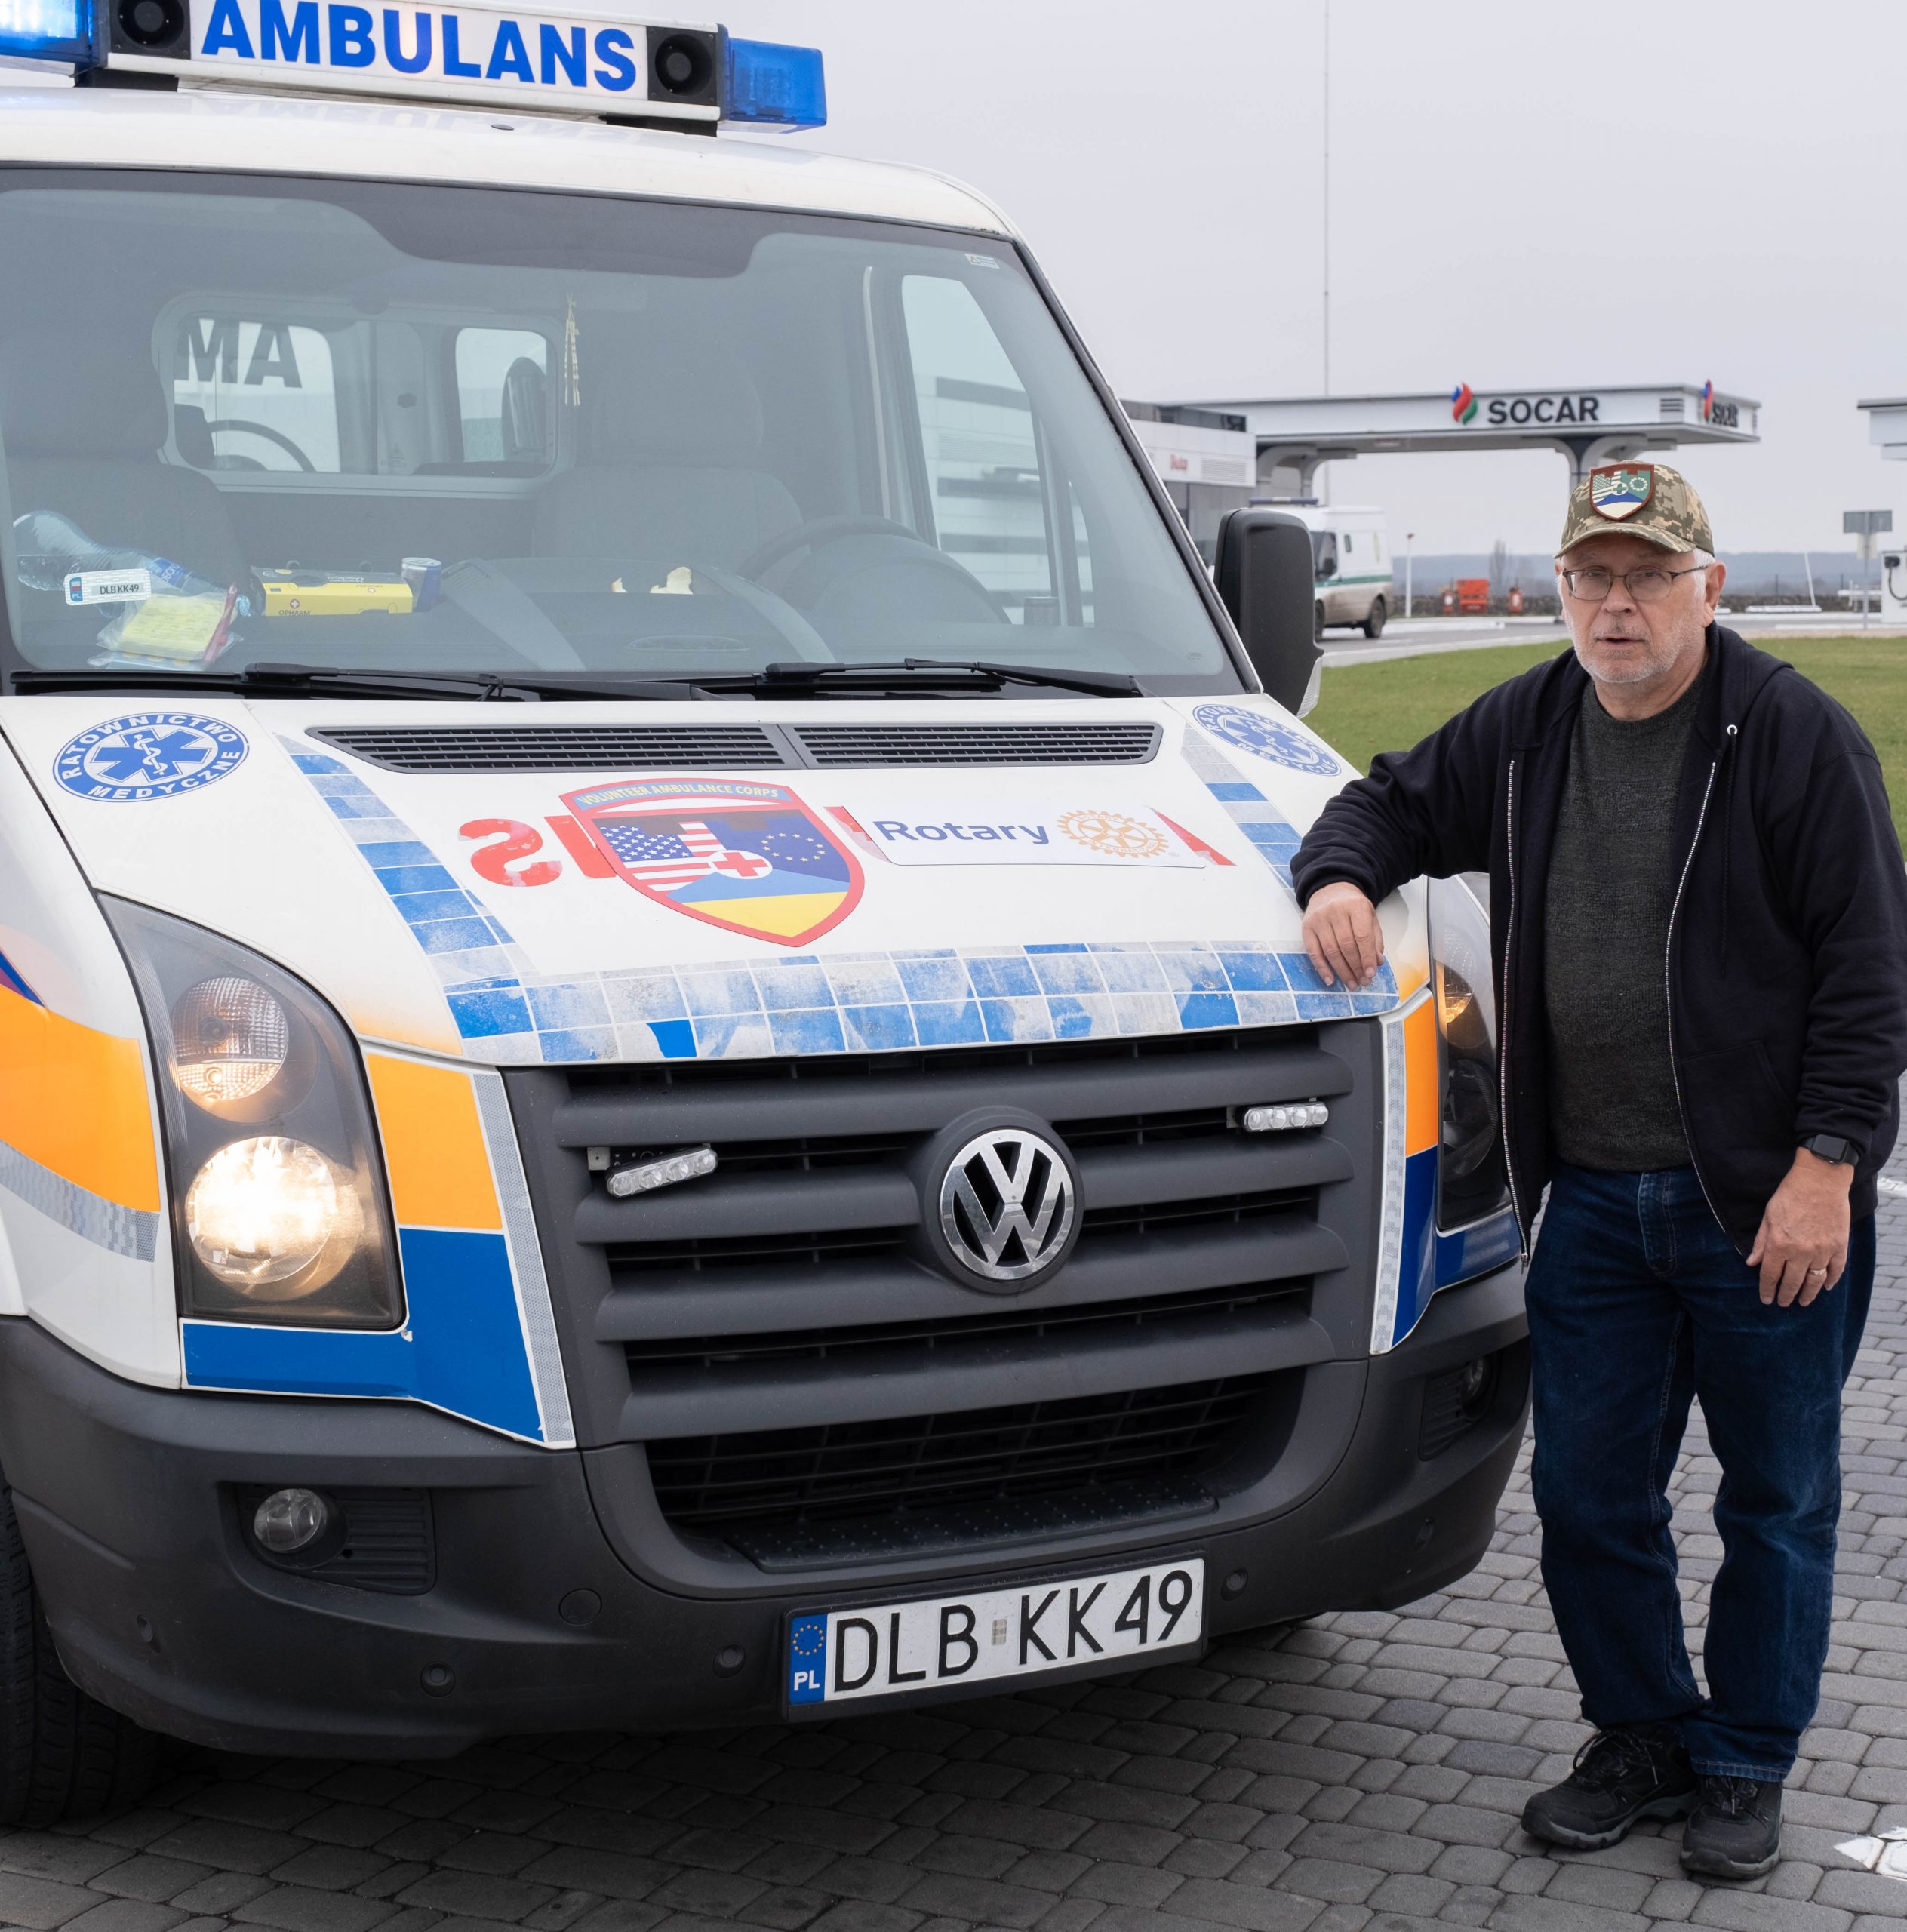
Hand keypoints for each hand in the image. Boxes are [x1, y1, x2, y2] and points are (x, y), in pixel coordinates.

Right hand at [1301, 881, 1384, 988]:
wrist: (1330, 889)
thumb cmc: (1352, 906)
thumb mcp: (1369, 916)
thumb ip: (1375, 939)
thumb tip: (1376, 963)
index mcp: (1355, 906)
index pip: (1362, 936)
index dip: (1367, 957)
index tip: (1371, 973)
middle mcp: (1335, 911)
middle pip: (1346, 946)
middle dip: (1356, 967)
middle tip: (1363, 982)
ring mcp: (1319, 919)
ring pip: (1331, 951)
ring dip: (1342, 971)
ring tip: (1351, 984)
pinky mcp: (1306, 927)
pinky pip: (1313, 952)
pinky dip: (1322, 968)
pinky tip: (1330, 980)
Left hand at [1746, 1148, 1853, 1306]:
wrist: (1820, 1180)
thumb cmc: (1790, 1194)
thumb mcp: (1768, 1216)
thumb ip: (1761, 1242)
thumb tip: (1751, 1263)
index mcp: (1779, 1244)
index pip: (1771, 1275)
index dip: (1767, 1289)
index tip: (1766, 1299)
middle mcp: (1801, 1252)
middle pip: (1792, 1282)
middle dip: (1786, 1295)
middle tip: (1783, 1303)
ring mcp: (1822, 1250)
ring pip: (1815, 1281)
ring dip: (1808, 1294)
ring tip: (1803, 1302)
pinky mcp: (1839, 1246)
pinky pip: (1836, 1270)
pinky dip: (1830, 1281)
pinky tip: (1825, 1287)